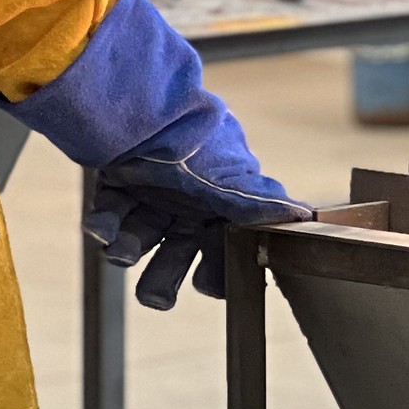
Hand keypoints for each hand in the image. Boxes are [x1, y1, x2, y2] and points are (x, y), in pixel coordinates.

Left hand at [84, 101, 305, 309]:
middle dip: (163, 280)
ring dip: (129, 250)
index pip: (223, 248)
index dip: (215, 272)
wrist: (145, 113)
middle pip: (176, 256)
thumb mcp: (232, 181)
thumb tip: (305, 217)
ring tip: (122, 249)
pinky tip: (103, 224)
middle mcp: (188, 203)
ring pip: (138, 242)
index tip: (206, 285)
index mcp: (221, 202)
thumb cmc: (197, 146)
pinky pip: (109, 219)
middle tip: (156, 295)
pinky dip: (104, 225)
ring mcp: (152, 196)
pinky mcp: (118, 187)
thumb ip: (262, 206)